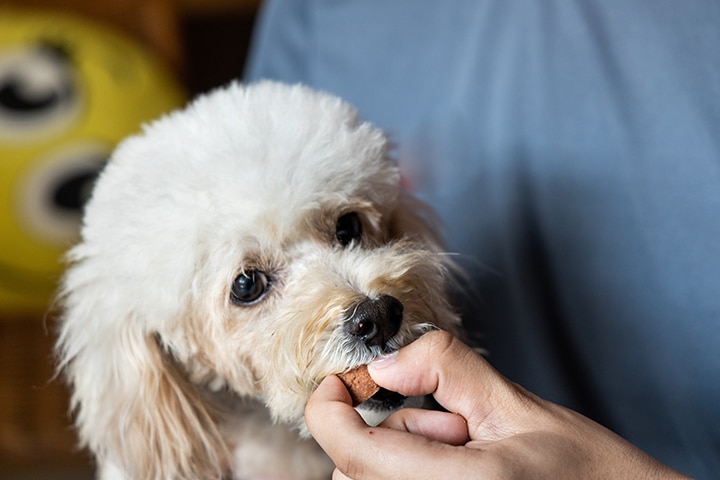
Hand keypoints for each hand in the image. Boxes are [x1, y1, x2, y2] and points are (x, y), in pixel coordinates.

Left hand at [305, 331, 690, 478]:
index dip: (329, 408)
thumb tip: (384, 363)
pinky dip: (410, 471)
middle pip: (354, 469)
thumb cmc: (588, 472)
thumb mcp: (516, 405)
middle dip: (391, 430)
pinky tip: (460, 470)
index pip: (352, 450)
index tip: (340, 382)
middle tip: (454, 424)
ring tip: (467, 449)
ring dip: (403, 454)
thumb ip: (445, 368)